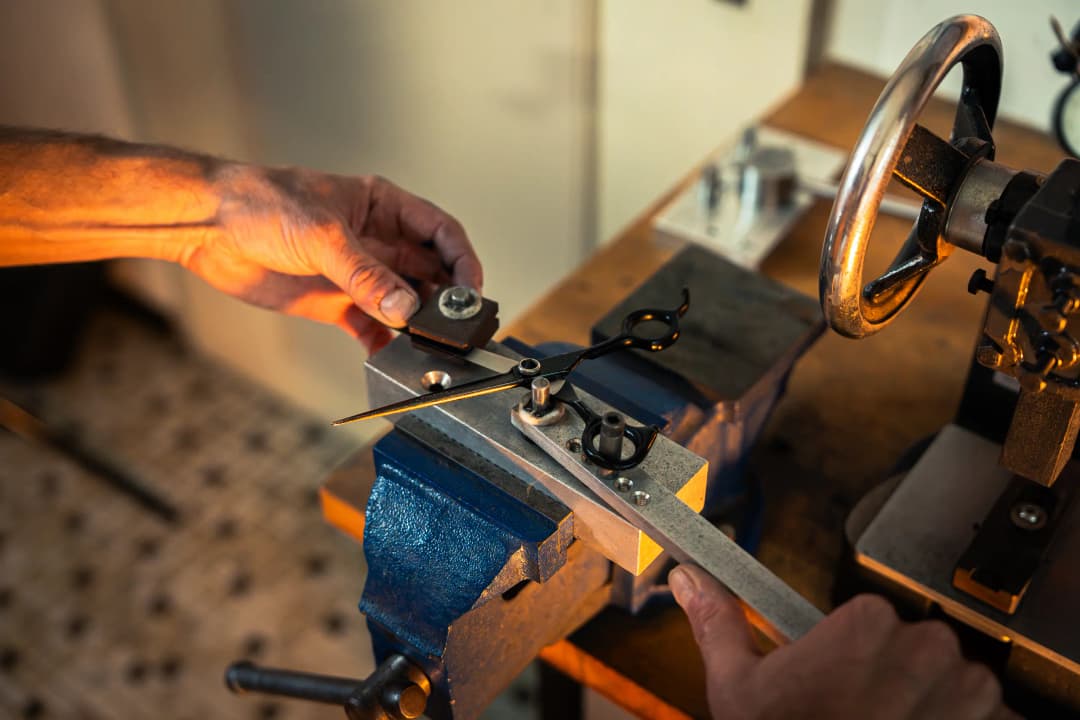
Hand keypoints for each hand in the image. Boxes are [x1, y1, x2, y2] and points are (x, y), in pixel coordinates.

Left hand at [181, 165, 480, 351]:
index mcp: (383, 207)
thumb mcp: (322, 235)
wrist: (208, 227)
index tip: (471, 292)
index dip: (463, 261)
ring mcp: (359, 274)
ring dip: (417, 325)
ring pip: (405, 304)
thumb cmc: (261, 203)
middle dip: (445, 300)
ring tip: (426, 346)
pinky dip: (385, 344)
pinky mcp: (337, 303)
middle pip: (430, 272)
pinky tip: (390, 356)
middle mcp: (378, 241)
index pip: (441, 233)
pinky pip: (373, 328)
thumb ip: (366, 274)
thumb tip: (405, 307)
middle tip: (452, 328)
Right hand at [669, 565, 1018, 719]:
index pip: (872, 615)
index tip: (841, 678)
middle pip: (916, 644)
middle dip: (896, 676)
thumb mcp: (739, 687)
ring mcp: (968, 692)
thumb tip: (691, 580)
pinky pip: (990, 716)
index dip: (854, 652)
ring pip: (958, 678)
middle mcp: (927, 649)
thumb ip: (720, 623)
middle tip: (861, 714)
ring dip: (935, 703)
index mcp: (866, 625)